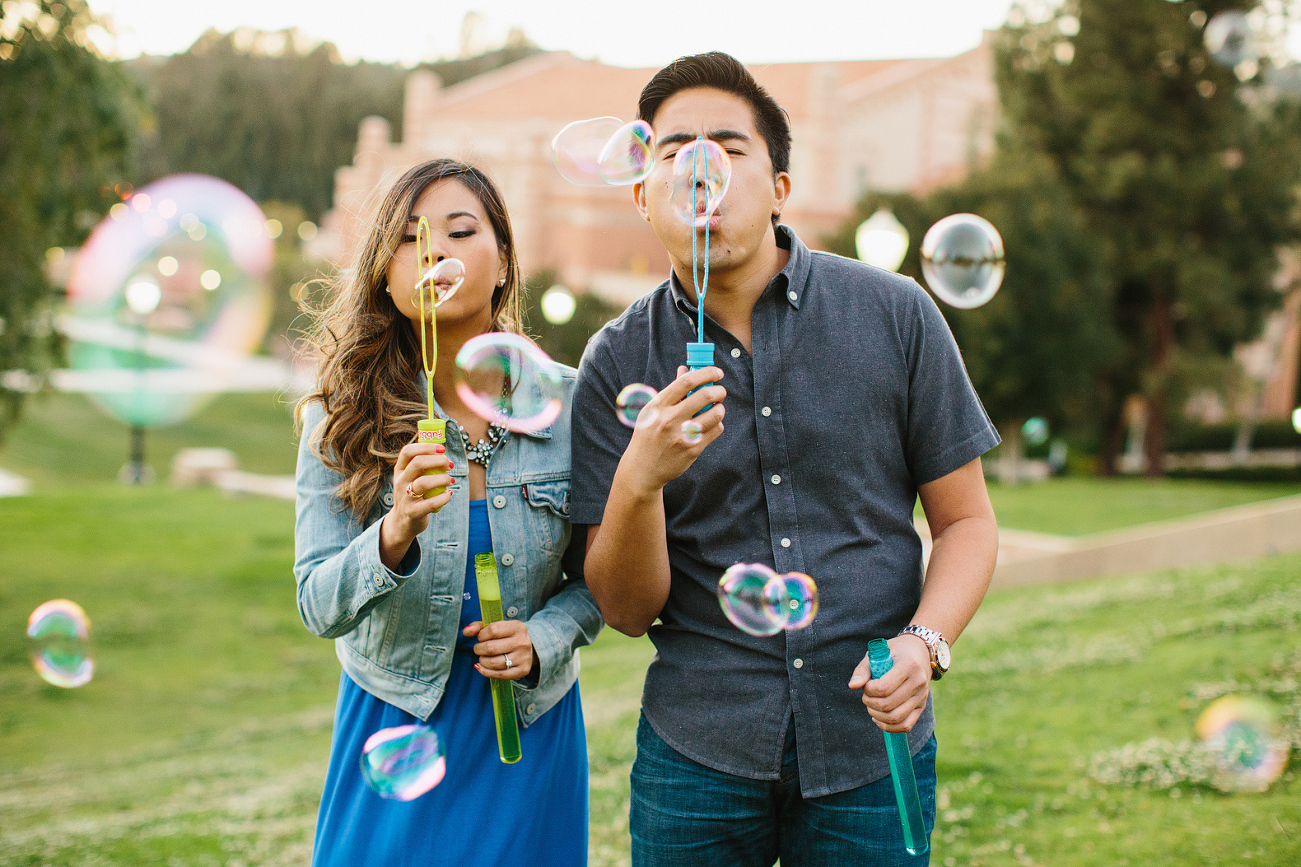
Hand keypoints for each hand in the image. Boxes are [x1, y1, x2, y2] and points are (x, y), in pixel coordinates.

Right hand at [384, 441, 453, 544]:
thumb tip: (443, 453)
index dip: (426, 447)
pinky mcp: (413, 512)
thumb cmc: (412, 496)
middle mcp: (400, 482)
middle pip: (418, 463)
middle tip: (449, 465)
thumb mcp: (410, 479)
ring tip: (450, 480)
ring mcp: (405, 498)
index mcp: (399, 470)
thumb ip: (421, 467)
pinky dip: (444, 497)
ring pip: (424, 482)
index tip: (442, 449)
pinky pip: (431, 503)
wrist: (402, 523)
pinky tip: (448, 494)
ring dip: (442, 479)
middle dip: (438, 461)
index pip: (408, 451)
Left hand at [467, 619, 535, 681]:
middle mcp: (522, 642)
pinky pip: (499, 675)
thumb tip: (466, 631)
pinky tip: (482, 667)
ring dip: (482, 661)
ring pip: (493, 663)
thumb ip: (479, 627)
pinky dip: (486, 672)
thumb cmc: (507, 635)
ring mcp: (523, 657)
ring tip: (483, 658)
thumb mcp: (497, 626)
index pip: (492, 630)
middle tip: (479, 649)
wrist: (529, 647)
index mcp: (517, 627)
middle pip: (490, 648)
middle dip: (479, 649)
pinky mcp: (522, 670)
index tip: (481, 637)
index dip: (481, 635)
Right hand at [620, 365, 725, 492]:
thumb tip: (685, 369)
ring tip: (716, 408)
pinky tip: (710, 424)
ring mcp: (682, 436)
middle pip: (704, 395)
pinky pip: (716, 430)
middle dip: (719, 390)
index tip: (716, 372)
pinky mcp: (693, 449)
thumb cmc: (648, 436)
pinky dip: (717, 424)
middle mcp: (670, 420)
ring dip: (720, 408)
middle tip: (720, 391)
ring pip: (715, 414)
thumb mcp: (652, 412)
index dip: (706, 373)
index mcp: (658, 406)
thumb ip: (671, 391)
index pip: (686, 382)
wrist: (643, 469)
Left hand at [847, 635, 931, 732]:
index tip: (866, 685)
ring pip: (896, 718)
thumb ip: (863, 670)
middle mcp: (918, 683)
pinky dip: (888, 726)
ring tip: (871, 705)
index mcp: (908, 666)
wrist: (919, 652)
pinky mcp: (921, 707)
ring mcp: (921, 697)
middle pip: (888, 705)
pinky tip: (878, 717)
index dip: (868, 690)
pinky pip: (905, 725)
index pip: (883, 688)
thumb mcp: (877, 653)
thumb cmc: (894, 652)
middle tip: (866, 695)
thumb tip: (852, 686)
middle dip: (870, 703)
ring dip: (877, 715)